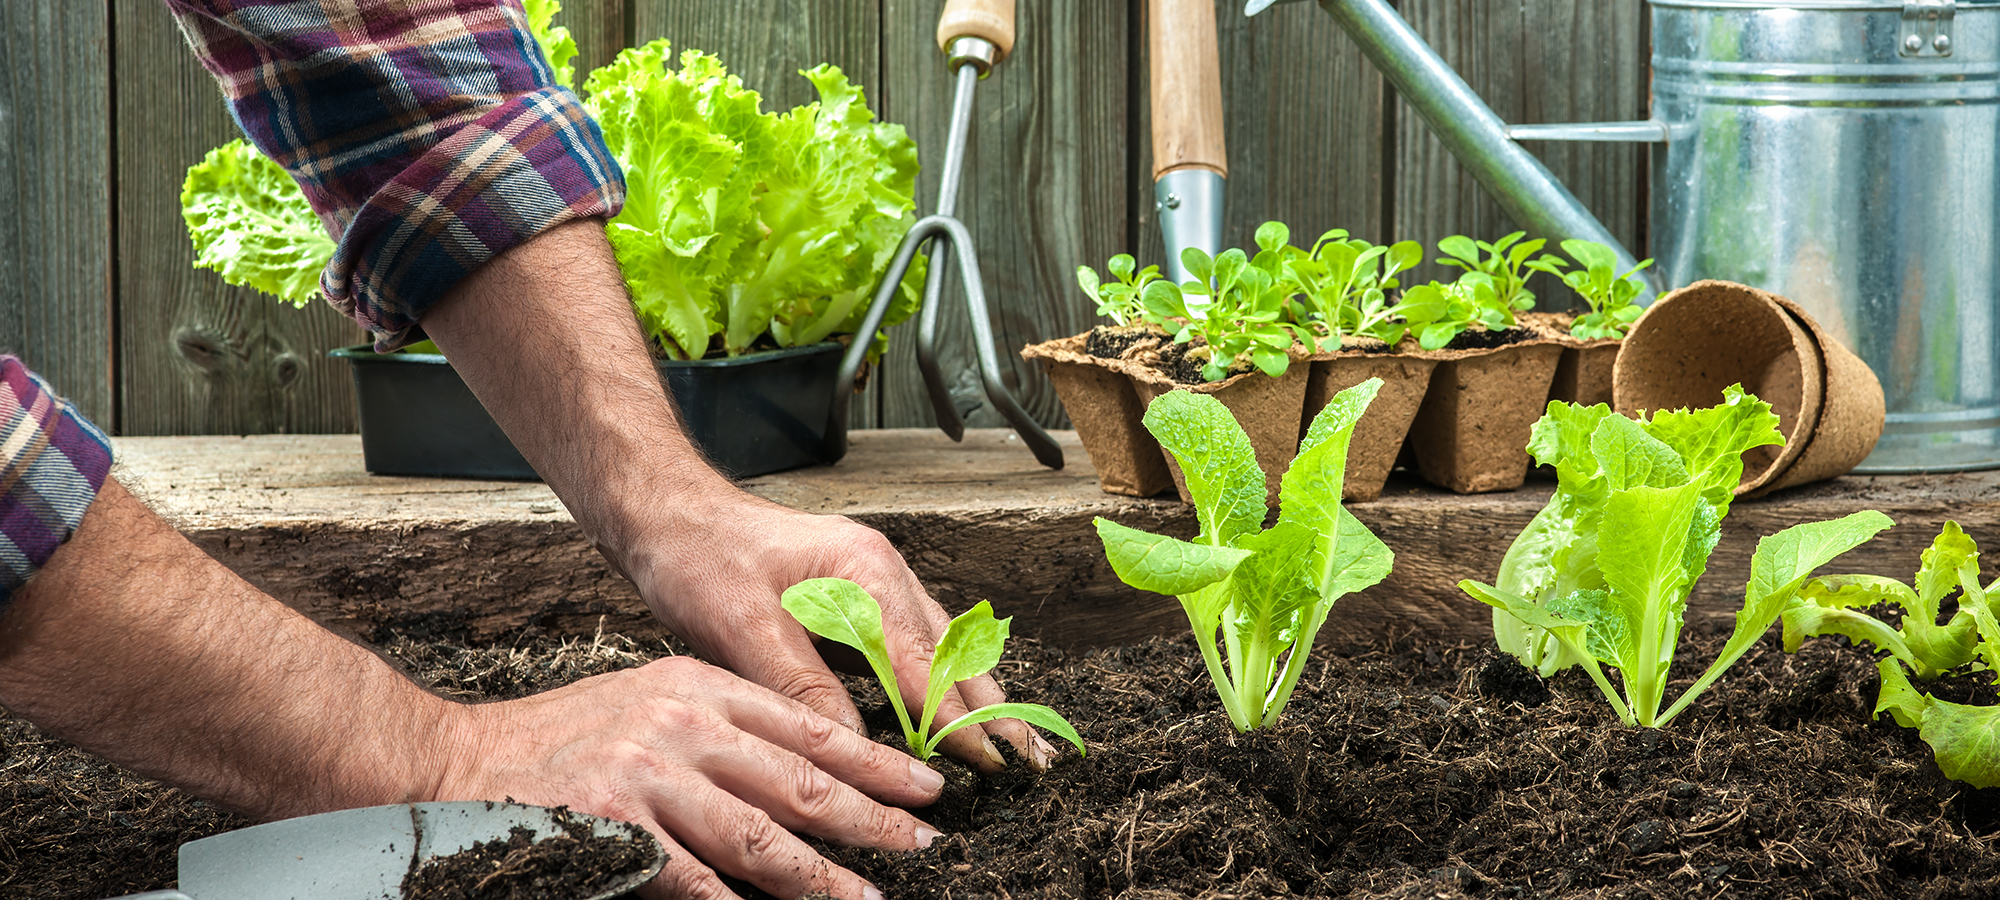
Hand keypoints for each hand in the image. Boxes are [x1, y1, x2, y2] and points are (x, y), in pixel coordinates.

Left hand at [416, 220, 1052, 771]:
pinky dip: (944, 676)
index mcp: (864, 573)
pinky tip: (958, 702)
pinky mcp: (858, 590)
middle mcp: (882, 570)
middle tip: (1033, 759)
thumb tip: (851, 745)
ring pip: (943, 644)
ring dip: (976, 694)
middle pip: (953, 651)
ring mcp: (874, 577)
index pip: (925, 663)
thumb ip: (801, 686)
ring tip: (1014, 739)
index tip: (992, 762)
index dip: (958, 719)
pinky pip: (918, 638)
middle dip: (993, 708)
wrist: (667, 510)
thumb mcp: (740, 627)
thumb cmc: (697, 556)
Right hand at [433, 655, 943, 899]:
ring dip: (821, 875)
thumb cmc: (563, 739)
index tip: (923, 787)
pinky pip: (693, 880)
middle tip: (924, 842)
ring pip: (759, 835)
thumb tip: (806, 773)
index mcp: (697, 687)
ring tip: (870, 898)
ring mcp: (646, 778)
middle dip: (870, 816)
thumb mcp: (651, 702)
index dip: (873, 761)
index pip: (806, 725)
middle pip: (798, 779)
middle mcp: (680, 725)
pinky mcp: (612, 829)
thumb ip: (723, 729)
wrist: (458, 761)